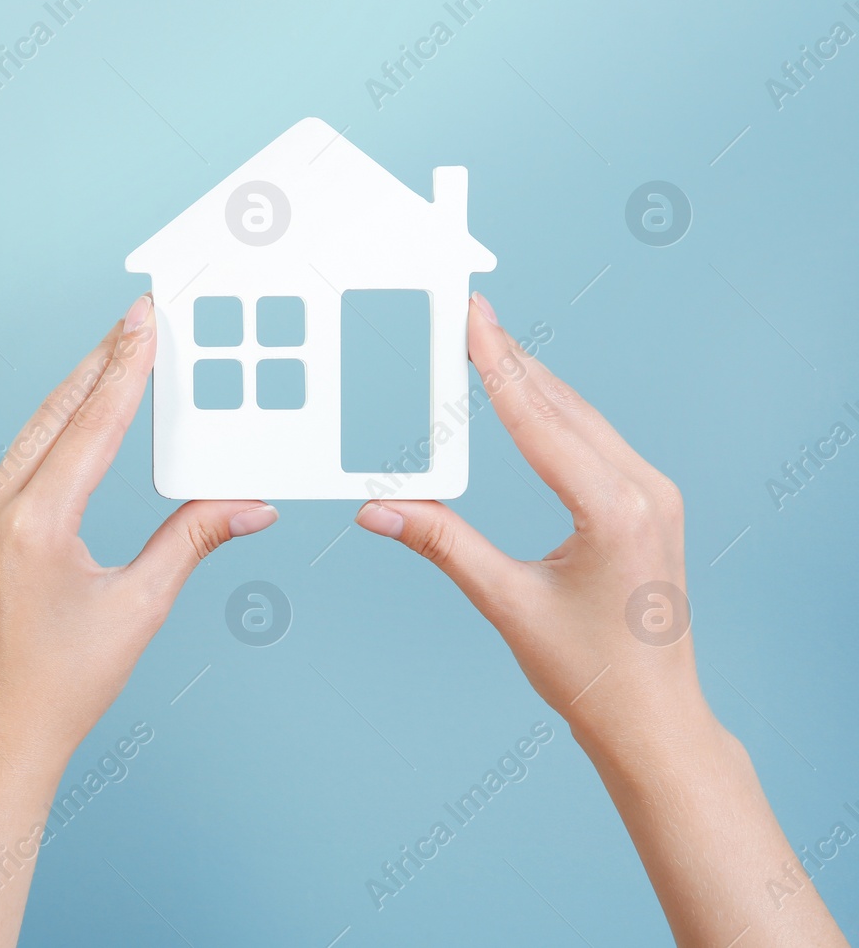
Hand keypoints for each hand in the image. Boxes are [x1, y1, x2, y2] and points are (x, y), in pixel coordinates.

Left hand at [0, 294, 277, 947]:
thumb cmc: (60, 687)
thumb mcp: (139, 608)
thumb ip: (192, 540)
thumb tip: (249, 503)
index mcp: (35, 522)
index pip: (92, 424)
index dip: (127, 367)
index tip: (146, 319)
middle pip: (59, 411)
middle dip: (103, 360)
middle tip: (140, 316)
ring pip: (35, 430)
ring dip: (79, 388)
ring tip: (117, 350)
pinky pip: (21, 457)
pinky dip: (56, 425)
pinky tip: (78, 413)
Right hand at [353, 292, 846, 947]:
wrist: (653, 719)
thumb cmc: (590, 674)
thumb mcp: (507, 602)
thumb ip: (441, 542)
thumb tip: (377, 508)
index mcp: (613, 508)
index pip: (538, 418)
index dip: (496, 362)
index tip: (471, 315)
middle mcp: (642, 490)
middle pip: (561, 404)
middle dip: (509, 356)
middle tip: (466, 311)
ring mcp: (652, 494)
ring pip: (580, 417)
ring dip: (530, 379)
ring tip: (485, 341)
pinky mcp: (647, 504)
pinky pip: (594, 440)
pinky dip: (552, 411)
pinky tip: (525, 395)